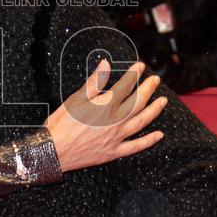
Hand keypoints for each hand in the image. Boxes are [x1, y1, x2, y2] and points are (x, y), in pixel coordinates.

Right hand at [46, 60, 166, 171]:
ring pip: (141, 121)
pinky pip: (136, 146)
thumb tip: (105, 65)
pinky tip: (158, 135)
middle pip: (138, 102)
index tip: (140, 66)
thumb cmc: (61, 125)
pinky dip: (148, 141)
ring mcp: (117, 137)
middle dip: (148, 89)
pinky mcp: (114, 151)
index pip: (125, 85)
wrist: (53, 151)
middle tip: (156, 80)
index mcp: (105, 106)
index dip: (134, 74)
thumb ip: (94, 82)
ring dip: (154, 110)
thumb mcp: (75, 99)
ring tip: (163, 101)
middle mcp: (115, 121)